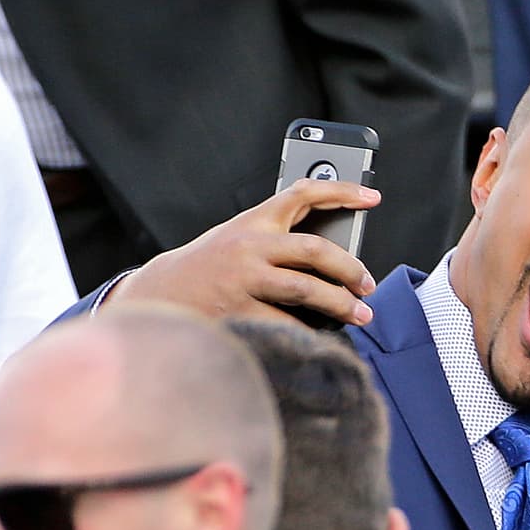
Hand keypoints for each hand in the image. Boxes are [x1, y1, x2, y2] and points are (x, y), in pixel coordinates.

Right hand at [106, 180, 381, 325]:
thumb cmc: (210, 269)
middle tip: (368, 285)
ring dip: (341, 304)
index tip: (372, 197)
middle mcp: (250, 246)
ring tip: (361, 315)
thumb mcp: (238, 240)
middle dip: (351, 269)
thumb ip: (277, 240)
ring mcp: (244, 280)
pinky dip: (312, 333)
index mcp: (253, 222)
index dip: (342, 191)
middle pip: (316, 251)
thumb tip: (334, 259)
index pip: (302, 194)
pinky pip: (288, 324)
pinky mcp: (239, 312)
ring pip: (307, 289)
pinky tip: (326, 339)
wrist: (157, 296)